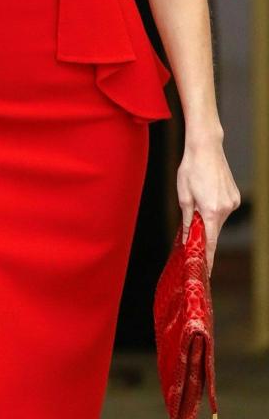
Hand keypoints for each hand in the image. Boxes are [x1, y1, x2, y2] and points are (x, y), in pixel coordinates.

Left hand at [176, 135, 239, 273]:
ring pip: (218, 219)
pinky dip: (214, 207)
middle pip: (213, 229)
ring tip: (198, 196)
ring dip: (208, 216)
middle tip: (191, 218)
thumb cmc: (190, 169)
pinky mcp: (235, 196)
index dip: (208, 258)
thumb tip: (187, 237)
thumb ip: (187, 220)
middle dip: (202, 230)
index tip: (206, 271)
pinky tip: (207, 193)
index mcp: (211, 211)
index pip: (210, 242)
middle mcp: (226, 209)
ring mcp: (233, 202)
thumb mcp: (183, 196)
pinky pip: (223, 209)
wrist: (206, 148)